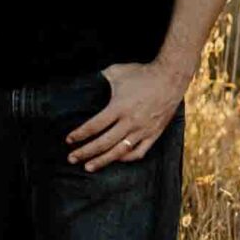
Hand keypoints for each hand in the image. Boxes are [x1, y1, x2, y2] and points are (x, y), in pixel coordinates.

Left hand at [65, 61, 185, 170]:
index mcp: (119, 107)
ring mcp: (143, 130)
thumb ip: (100, 79)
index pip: (95, 126)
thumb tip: (85, 83)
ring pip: (119, 152)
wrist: (170, 78)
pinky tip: (115, 159)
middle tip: (71, 158)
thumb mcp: (117, 72)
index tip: (69, 140)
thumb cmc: (142, 74)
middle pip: (104, 143)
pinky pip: (139, 152)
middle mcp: (130, 122)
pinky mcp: (154, 134)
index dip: (80, 134)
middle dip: (85, 152)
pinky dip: (126, 158)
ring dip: (102, 160)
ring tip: (88, 167)